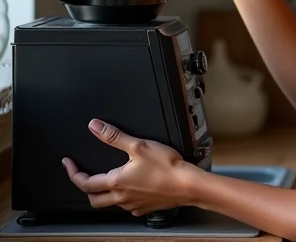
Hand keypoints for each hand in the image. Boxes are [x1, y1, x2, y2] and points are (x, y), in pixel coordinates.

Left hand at [62, 119, 195, 216]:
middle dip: (85, 188)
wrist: (186, 185)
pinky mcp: (144, 209)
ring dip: (104, 193)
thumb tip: (95, 127)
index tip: (68, 163)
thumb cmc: (166, 166)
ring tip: (108, 180)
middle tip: (84, 176)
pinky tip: (132, 188)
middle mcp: (121, 197)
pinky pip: (127, 206)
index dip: (73, 173)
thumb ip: (114, 137)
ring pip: (110, 203)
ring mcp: (132, 205)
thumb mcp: (139, 145)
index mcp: (116, 181)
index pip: (85, 182)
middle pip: (93, 199)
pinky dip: (124, 198)